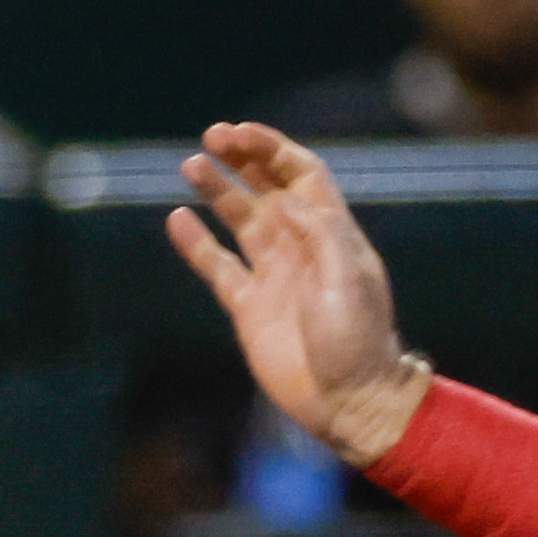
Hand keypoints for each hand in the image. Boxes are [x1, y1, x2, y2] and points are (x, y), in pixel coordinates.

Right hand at [163, 123, 432, 464]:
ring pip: (240, 219)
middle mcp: (301, 246)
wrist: (348, 402)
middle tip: (212, 136)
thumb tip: (284, 197)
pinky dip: (197, 243)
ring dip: (218, 190)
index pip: (301, 174)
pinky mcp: (249, 307)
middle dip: (243, 158)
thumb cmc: (358, 342)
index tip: (241, 133)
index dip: (272, 149)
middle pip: (268, 187)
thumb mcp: (348, 280)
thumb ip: (320, 234)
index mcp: (332, 233)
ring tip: (192, 165)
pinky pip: (218, 266)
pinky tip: (178, 219)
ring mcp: (273, 274)